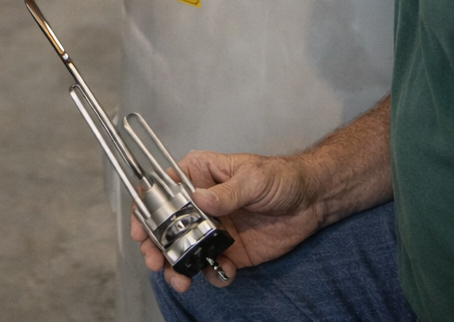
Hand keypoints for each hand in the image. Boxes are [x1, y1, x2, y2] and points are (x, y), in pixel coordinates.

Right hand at [130, 151, 323, 292]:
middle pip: (166, 226)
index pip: (162, 190)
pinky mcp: (229, 250)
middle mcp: (200, 204)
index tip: (141, 230)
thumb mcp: (253, 177)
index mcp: (199, 176)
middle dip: (156, 246)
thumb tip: (200, 199)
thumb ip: (227, 191)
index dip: (146, 210)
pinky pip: (212, 266)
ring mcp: (213, 229)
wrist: (312, 201)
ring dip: (177, 266)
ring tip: (180, 279)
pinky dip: (212, 274)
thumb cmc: (281, 177)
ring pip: (184, 250)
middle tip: (154, 261)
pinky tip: (222, 273)